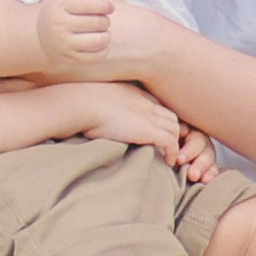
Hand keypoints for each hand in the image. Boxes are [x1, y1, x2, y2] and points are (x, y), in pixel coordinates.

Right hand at [26, 0, 122, 67]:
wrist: (39, 33)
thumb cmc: (60, 6)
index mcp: (59, 5)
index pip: (90, 5)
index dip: (104, 6)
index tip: (109, 6)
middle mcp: (59, 26)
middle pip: (99, 22)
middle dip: (104, 19)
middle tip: (100, 18)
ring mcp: (64, 45)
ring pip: (100, 41)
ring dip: (104, 35)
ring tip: (99, 30)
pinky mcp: (70, 59)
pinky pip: (97, 56)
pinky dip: (101, 49)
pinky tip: (96, 42)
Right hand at [67, 82, 202, 173]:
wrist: (82, 103)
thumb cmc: (79, 103)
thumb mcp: (94, 100)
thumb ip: (101, 106)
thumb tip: (91, 116)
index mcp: (132, 94)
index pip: (157, 105)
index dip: (160, 119)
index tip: (158, 132)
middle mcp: (144, 103)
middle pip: (170, 116)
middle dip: (174, 131)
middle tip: (170, 146)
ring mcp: (148, 116)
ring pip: (175, 128)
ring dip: (176, 143)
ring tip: (170, 156)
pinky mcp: (148, 130)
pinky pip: (170, 142)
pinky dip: (172, 152)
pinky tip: (168, 161)